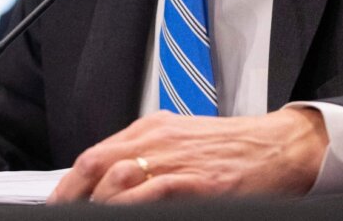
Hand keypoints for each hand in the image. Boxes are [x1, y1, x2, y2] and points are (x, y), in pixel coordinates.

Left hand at [49, 107, 326, 203]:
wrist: (282, 146)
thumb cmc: (235, 149)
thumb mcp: (183, 140)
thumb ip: (148, 155)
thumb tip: (112, 182)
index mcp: (153, 129)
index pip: (96, 155)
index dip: (71, 183)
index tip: (60, 202)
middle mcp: (158, 140)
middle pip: (97, 164)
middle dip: (73, 194)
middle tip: (62, 214)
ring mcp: (178, 160)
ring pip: (118, 177)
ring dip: (97, 201)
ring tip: (87, 217)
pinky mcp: (200, 182)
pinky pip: (155, 192)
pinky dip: (132, 205)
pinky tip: (122, 215)